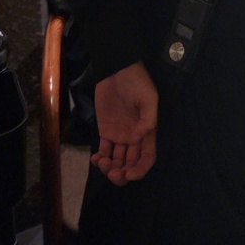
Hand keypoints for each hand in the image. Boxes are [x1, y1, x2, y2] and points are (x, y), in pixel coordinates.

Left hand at [92, 61, 157, 185]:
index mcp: (147, 131)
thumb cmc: (136, 82)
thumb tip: (138, 139)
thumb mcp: (148, 97)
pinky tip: (96, 159)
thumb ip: (147, 119)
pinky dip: (100, 159)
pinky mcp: (106, 131)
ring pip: (117, 160)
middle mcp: (134, 137)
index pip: (147, 157)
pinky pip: (104, 150)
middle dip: (123, 174)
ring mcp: (119, 135)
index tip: (130, 174)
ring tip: (103, 163)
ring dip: (110, 168)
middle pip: (131, 163)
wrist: (117, 70)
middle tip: (113, 173)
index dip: (141, 169)